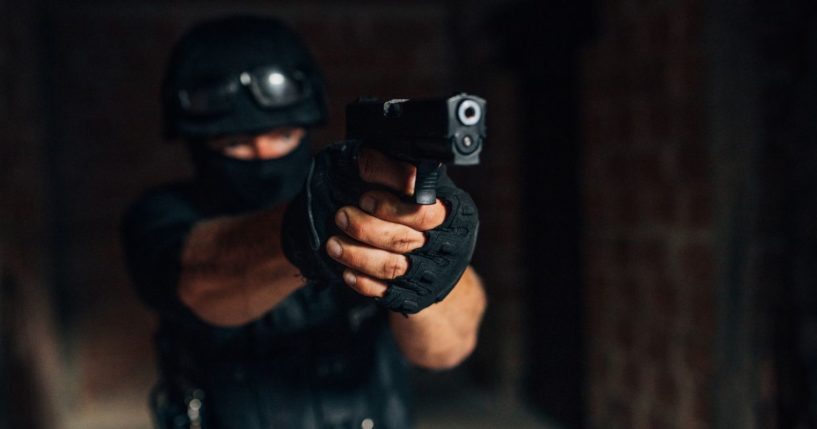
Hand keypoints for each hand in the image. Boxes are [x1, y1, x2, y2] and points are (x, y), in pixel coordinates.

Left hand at [281, 141, 477, 312]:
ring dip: (358, 255)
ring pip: (392, 267)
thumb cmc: (420, 211)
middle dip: (366, 228)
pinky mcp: (414, 295)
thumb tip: (364, 158)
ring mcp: (430, 273)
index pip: (423, 209)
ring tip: (333, 244)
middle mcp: (446, 244)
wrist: (440, 260)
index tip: (364, 195)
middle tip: (341, 215)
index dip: (390, 205)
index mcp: (452, 211)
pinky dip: (364, 283)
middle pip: (404, 239)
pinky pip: (386, 293)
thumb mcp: (416, 185)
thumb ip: (396, 171)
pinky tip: (346, 272)